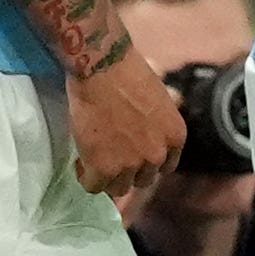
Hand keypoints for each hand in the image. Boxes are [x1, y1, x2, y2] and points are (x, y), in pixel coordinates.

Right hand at [66, 51, 186, 197]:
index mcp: (175, 136)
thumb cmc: (127, 71)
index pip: (165, 167)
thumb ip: (155, 124)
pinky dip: (85, 176)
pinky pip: (94, 186)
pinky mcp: (104, 169)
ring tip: (92, 160)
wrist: (102, 68)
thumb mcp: (158, 99)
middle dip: (128, 171)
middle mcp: (158, 155)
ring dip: (107, 177)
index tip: (132, 157)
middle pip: (143, 180)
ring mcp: (132, 164)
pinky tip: (79, 162)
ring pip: (119, 188)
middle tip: (109, 156)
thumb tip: (146, 132)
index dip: (147, 164)